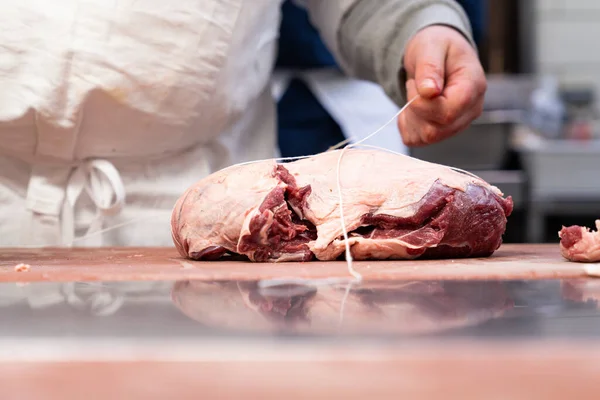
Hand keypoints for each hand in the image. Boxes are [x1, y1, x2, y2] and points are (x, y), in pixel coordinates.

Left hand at [398, 25, 486, 145]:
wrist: (437, 53)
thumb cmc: (437, 45)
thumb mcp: (431, 46)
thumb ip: (430, 67)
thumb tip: (429, 92)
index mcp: (474, 86)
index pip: (448, 112)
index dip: (423, 104)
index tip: (416, 83)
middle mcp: (470, 110)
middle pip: (436, 130)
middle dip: (415, 109)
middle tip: (414, 85)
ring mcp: (457, 124)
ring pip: (426, 137)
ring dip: (410, 117)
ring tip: (415, 93)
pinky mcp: (442, 131)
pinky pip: (417, 140)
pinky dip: (407, 125)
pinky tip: (412, 107)